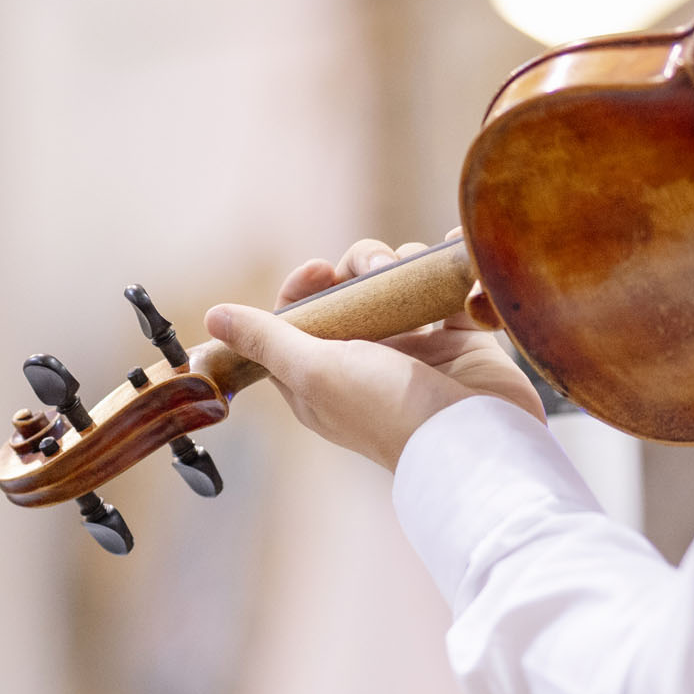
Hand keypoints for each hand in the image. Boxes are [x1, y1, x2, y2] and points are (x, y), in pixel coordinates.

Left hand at [204, 236, 545, 471]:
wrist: (480, 441)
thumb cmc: (391, 411)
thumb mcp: (316, 372)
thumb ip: (266, 340)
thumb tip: (213, 318)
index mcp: (321, 377)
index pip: (297, 318)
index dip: (304, 288)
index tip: (321, 271)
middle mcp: (364, 362)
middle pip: (350, 290)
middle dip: (361, 266)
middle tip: (377, 270)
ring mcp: (414, 350)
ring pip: (397, 282)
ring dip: (404, 264)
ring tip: (417, 274)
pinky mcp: (458, 339)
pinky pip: (445, 287)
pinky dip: (446, 265)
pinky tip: (449, 252)